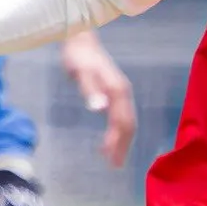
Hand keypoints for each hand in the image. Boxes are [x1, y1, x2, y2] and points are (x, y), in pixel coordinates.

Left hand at [60, 31, 136, 167]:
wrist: (80, 40)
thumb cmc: (78, 56)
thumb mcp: (81, 72)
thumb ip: (90, 90)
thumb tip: (99, 108)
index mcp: (117, 91)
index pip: (122, 122)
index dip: (118, 142)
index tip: (111, 160)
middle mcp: (123, 93)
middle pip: (128, 124)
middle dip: (123, 145)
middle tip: (114, 165)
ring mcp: (120, 92)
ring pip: (127, 121)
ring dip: (122, 140)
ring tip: (112, 158)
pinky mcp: (114, 91)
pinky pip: (120, 115)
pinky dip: (118, 131)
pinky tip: (108, 139)